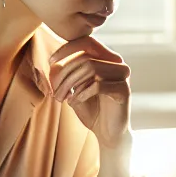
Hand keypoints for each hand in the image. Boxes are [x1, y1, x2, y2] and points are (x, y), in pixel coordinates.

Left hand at [49, 37, 131, 153]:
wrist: (107, 134)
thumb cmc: (90, 109)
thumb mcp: (74, 88)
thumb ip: (66, 73)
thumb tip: (53, 63)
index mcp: (106, 59)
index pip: (87, 42)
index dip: (67, 49)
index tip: (51, 62)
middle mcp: (117, 64)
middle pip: (85, 58)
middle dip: (64, 74)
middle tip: (54, 93)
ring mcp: (122, 76)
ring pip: (91, 68)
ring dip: (70, 84)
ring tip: (62, 99)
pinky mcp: (124, 90)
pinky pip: (98, 85)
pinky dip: (81, 93)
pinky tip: (74, 102)